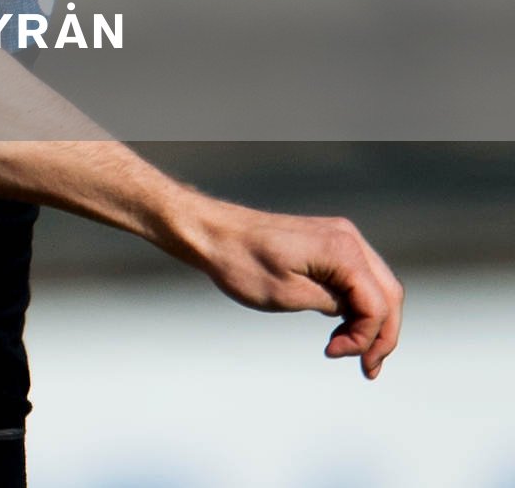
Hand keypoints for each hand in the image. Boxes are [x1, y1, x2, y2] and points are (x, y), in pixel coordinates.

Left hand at [189, 202, 403, 378]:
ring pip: (377, 287)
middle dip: (381, 335)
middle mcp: (349, 239)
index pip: (377, 304)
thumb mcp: (288, 294)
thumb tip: (359, 317)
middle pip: (388, 295)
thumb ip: (333, 305)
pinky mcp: (329, 242)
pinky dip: (358, 305)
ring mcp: (341, 237)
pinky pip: (358, 278)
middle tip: (368, 369)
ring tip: (358, 355)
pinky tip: (345, 329)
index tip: (334, 353)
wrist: (212, 232)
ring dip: (373, 322)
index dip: (366, 337)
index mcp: (342, 250)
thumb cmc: (241, 263)